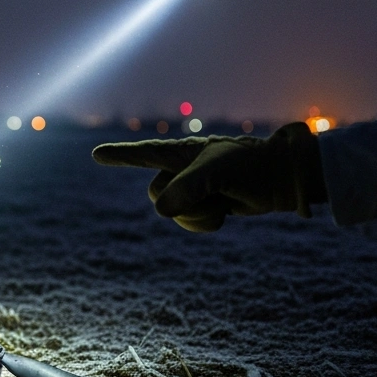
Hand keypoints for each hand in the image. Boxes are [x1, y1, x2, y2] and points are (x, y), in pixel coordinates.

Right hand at [91, 123, 325, 231]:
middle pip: (156, 196)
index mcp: (179, 153)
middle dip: (183, 202)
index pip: (142, 154)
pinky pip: (188, 224)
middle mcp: (180, 169)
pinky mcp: (203, 206)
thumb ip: (186, 188)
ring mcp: (191, 189)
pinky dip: (205, 224)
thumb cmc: (248, 166)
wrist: (279, 180)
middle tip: (212, 193)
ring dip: (197, 216)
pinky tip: (224, 213)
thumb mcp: (217, 172)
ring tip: (222, 202)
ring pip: (172, 214)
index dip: (119, 155)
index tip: (97, 154)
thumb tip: (160, 211)